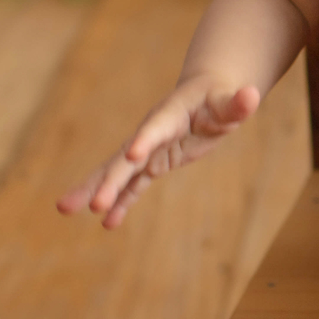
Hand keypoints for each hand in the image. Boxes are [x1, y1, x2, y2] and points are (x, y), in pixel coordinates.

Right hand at [56, 79, 259, 227]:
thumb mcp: (232, 103)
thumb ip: (239, 103)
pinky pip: (133, 186)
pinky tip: (108, 224)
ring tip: (66, 209)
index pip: (155, 129)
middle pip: (125, 158)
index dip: (145, 141)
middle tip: (89, 204)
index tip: (133, 155)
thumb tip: (252, 94)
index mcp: (169, 116)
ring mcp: (148, 150)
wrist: (204, 96)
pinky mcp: (152, 164)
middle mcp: (151, 134)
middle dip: (108, 181)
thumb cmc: (220, 99)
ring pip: (117, 173)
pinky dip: (121, 204)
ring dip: (95, 191)